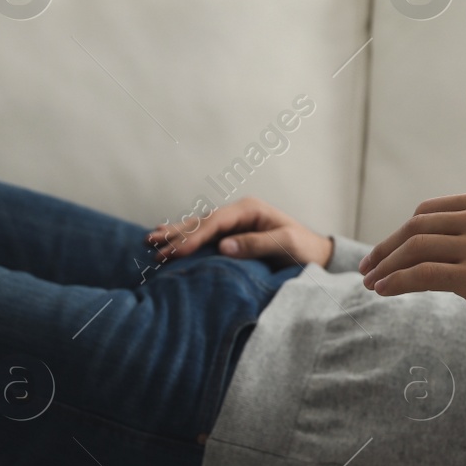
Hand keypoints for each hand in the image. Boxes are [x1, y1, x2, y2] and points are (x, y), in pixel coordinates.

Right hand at [147, 197, 333, 269]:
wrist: (315, 255)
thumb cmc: (303, 249)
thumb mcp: (286, 244)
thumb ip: (257, 244)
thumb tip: (224, 246)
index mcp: (250, 210)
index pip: (216, 222)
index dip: (195, 236)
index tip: (177, 252)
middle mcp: (238, 213)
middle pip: (202, 221)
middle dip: (176, 234)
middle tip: (152, 245)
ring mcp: (233, 223)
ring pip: (198, 227)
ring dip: (175, 234)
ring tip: (150, 241)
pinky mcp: (231, 235)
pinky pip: (203, 235)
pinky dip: (184, 236)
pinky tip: (166, 236)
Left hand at [359, 190, 465, 337]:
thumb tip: (423, 236)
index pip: (428, 211)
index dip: (399, 232)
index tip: (383, 251)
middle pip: (417, 228)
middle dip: (386, 249)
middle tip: (367, 268)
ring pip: (415, 249)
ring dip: (386, 266)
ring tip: (371, 282)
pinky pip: (423, 275)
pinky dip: (396, 282)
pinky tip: (383, 290)